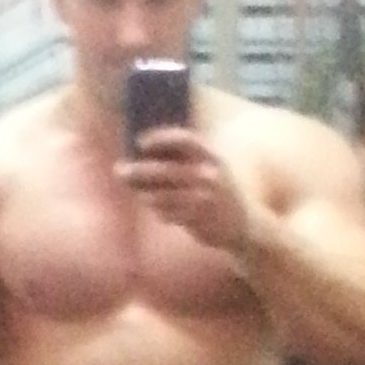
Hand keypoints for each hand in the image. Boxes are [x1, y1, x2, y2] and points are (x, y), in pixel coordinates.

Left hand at [117, 128, 252, 255]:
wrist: (245, 225)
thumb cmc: (220, 191)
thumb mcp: (212, 168)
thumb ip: (186, 159)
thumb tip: (143, 153)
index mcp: (213, 157)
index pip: (184, 140)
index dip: (160, 139)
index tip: (140, 143)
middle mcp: (209, 176)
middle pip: (164, 170)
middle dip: (138, 170)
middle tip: (120, 170)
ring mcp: (203, 199)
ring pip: (161, 195)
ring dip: (144, 194)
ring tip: (139, 192)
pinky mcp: (197, 219)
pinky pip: (167, 213)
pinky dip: (159, 211)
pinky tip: (159, 209)